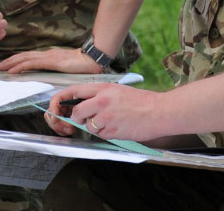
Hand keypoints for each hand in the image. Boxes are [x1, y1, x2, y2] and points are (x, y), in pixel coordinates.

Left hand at [0, 47, 101, 73]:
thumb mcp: (65, 67)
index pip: (29, 57)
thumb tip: (49, 75)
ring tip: (0, 68)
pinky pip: (32, 64)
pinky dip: (20, 67)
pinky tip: (12, 71)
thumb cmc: (82, 65)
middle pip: (23, 56)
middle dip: (9, 61)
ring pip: (25, 59)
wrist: (92, 59)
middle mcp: (46, 54)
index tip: (6, 64)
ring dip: (11, 63)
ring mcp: (48, 57)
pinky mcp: (51, 61)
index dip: (16, 60)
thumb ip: (57, 70)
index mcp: (49, 56)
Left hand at [43, 83, 164, 140]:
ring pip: (89, 126)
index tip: (63, 105)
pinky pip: (101, 135)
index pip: (75, 91)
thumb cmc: (143, 101)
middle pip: (77, 111)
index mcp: (103, 88)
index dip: (66, 99)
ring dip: (95, 127)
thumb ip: (100, 95)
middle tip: (86, 119)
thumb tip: (84, 104)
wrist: (160, 111)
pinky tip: (119, 127)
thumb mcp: (118, 90)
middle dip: (79, 118)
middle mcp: (102, 101)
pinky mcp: (113, 130)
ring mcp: (107, 116)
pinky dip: (106, 134)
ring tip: (112, 121)